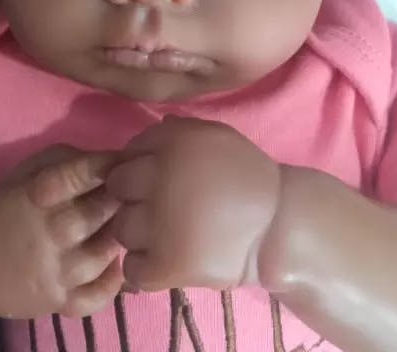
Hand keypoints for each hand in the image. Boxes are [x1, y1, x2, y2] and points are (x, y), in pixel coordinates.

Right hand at [0, 145, 122, 318]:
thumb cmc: (6, 210)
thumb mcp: (26, 172)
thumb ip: (64, 159)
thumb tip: (106, 160)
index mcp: (43, 193)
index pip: (89, 171)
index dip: (114, 164)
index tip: (124, 164)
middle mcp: (54, 231)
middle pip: (105, 208)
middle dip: (122, 198)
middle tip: (130, 195)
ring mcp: (59, 269)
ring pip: (108, 250)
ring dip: (119, 236)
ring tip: (118, 228)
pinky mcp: (61, 300)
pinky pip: (99, 294)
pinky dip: (113, 280)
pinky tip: (111, 264)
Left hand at [107, 117, 279, 291]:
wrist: (279, 225)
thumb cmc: (247, 177)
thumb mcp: (218, 137)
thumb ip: (180, 131)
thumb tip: (150, 131)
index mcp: (172, 143)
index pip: (127, 153)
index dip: (139, 166)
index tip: (157, 179)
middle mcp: (160, 177)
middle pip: (117, 188)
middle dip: (133, 196)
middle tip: (161, 207)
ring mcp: (160, 223)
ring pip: (121, 227)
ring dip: (138, 232)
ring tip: (168, 233)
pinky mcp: (166, 263)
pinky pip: (132, 266)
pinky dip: (144, 266)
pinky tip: (166, 258)